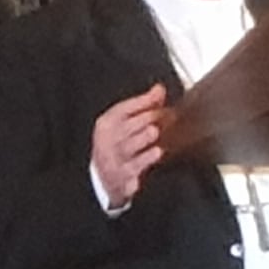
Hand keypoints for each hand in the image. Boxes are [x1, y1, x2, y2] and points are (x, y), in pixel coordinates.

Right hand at [90, 84, 169, 211]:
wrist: (103, 178)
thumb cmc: (116, 146)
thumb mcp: (123, 123)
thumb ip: (142, 105)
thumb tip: (159, 89)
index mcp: (106, 125)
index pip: (122, 109)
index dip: (142, 102)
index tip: (158, 98)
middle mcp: (107, 142)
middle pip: (126, 127)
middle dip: (146, 119)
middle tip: (165, 115)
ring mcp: (113, 161)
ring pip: (128, 147)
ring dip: (143, 138)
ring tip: (154, 132)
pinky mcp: (122, 178)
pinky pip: (133, 168)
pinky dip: (144, 160)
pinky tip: (156, 153)